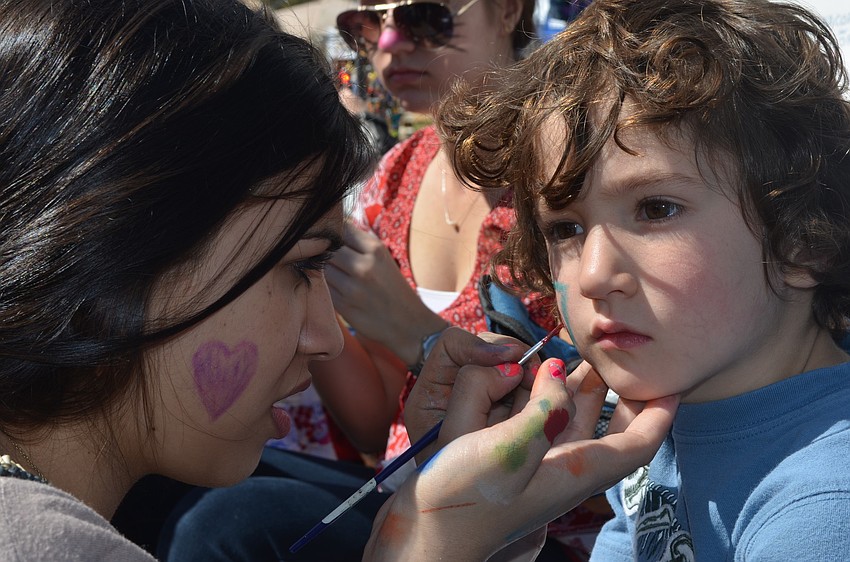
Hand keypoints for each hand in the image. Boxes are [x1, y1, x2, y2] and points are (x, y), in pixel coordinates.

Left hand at [325, 222, 447, 365]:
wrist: (408, 323)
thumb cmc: (392, 287)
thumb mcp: (383, 259)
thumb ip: (358, 243)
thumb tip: (331, 227)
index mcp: (375, 250)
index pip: (341, 228)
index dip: (332, 231)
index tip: (331, 236)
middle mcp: (363, 266)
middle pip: (327, 248)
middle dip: (324, 250)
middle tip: (326, 255)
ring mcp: (352, 288)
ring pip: (322, 268)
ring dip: (323, 268)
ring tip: (333, 272)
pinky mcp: (343, 305)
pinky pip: (324, 287)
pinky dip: (326, 285)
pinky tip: (337, 287)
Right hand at [364, 349, 678, 560]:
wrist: (424, 534)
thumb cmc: (464, 501)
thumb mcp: (506, 452)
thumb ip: (541, 412)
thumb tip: (557, 374)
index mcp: (574, 470)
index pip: (636, 443)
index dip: (660, 415)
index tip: (673, 384)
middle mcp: (561, 466)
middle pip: (607, 427)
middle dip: (619, 392)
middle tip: (624, 357)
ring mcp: (535, 464)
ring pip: (573, 419)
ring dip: (581, 387)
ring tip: (585, 355)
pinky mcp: (510, 459)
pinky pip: (540, 420)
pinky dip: (544, 396)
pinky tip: (535, 375)